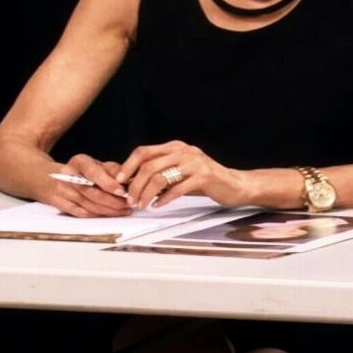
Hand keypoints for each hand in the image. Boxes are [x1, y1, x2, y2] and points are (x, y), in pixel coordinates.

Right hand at [44, 154, 132, 217]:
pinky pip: (81, 213)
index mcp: (79, 162)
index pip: (93, 173)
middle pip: (91, 192)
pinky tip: (110, 215)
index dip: (108, 183)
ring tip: (124, 211)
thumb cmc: (78, 170)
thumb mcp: (95, 164)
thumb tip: (130, 179)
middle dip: (112, 201)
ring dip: (108, 210)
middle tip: (128, 204)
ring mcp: (62, 191)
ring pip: (87, 205)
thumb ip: (112, 170)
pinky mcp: (60, 204)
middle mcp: (68, 175)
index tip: (122, 191)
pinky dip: (97, 215)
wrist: (46, 176)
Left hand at [117, 141, 253, 208]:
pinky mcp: (203, 177)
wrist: (234, 185)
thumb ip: (161, 172)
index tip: (118, 181)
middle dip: (136, 185)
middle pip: (149, 166)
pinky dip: (164, 199)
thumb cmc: (204, 180)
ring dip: (147, 194)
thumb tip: (132, 182)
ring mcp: (194, 163)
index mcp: (175, 147)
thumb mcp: (180, 171)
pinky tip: (158, 206)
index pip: (144, 151)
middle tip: (131, 200)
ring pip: (160, 177)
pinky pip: (177, 189)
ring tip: (142, 205)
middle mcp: (184, 151)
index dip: (128, 166)